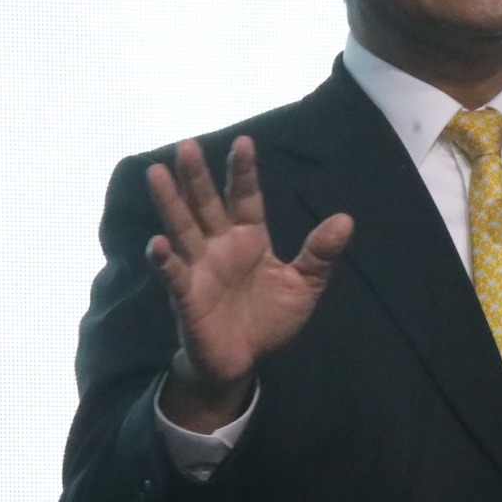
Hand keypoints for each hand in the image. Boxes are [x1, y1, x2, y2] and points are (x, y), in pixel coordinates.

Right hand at [145, 136, 352, 430]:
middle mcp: (219, 246)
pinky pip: (173, 274)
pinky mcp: (186, 296)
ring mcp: (199, 268)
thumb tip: (345, 219)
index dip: (243, 172)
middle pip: (206, 204)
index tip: (244, 142)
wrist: (244, 359)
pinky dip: (163, 260)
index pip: (245, 198)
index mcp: (249, 238)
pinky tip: (155, 243)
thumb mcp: (303, 286)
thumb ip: (319, 254)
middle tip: (187, 145)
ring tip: (156, 173)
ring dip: (170, 203)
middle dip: (196, 176)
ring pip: (182, 228)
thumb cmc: (269, 318)